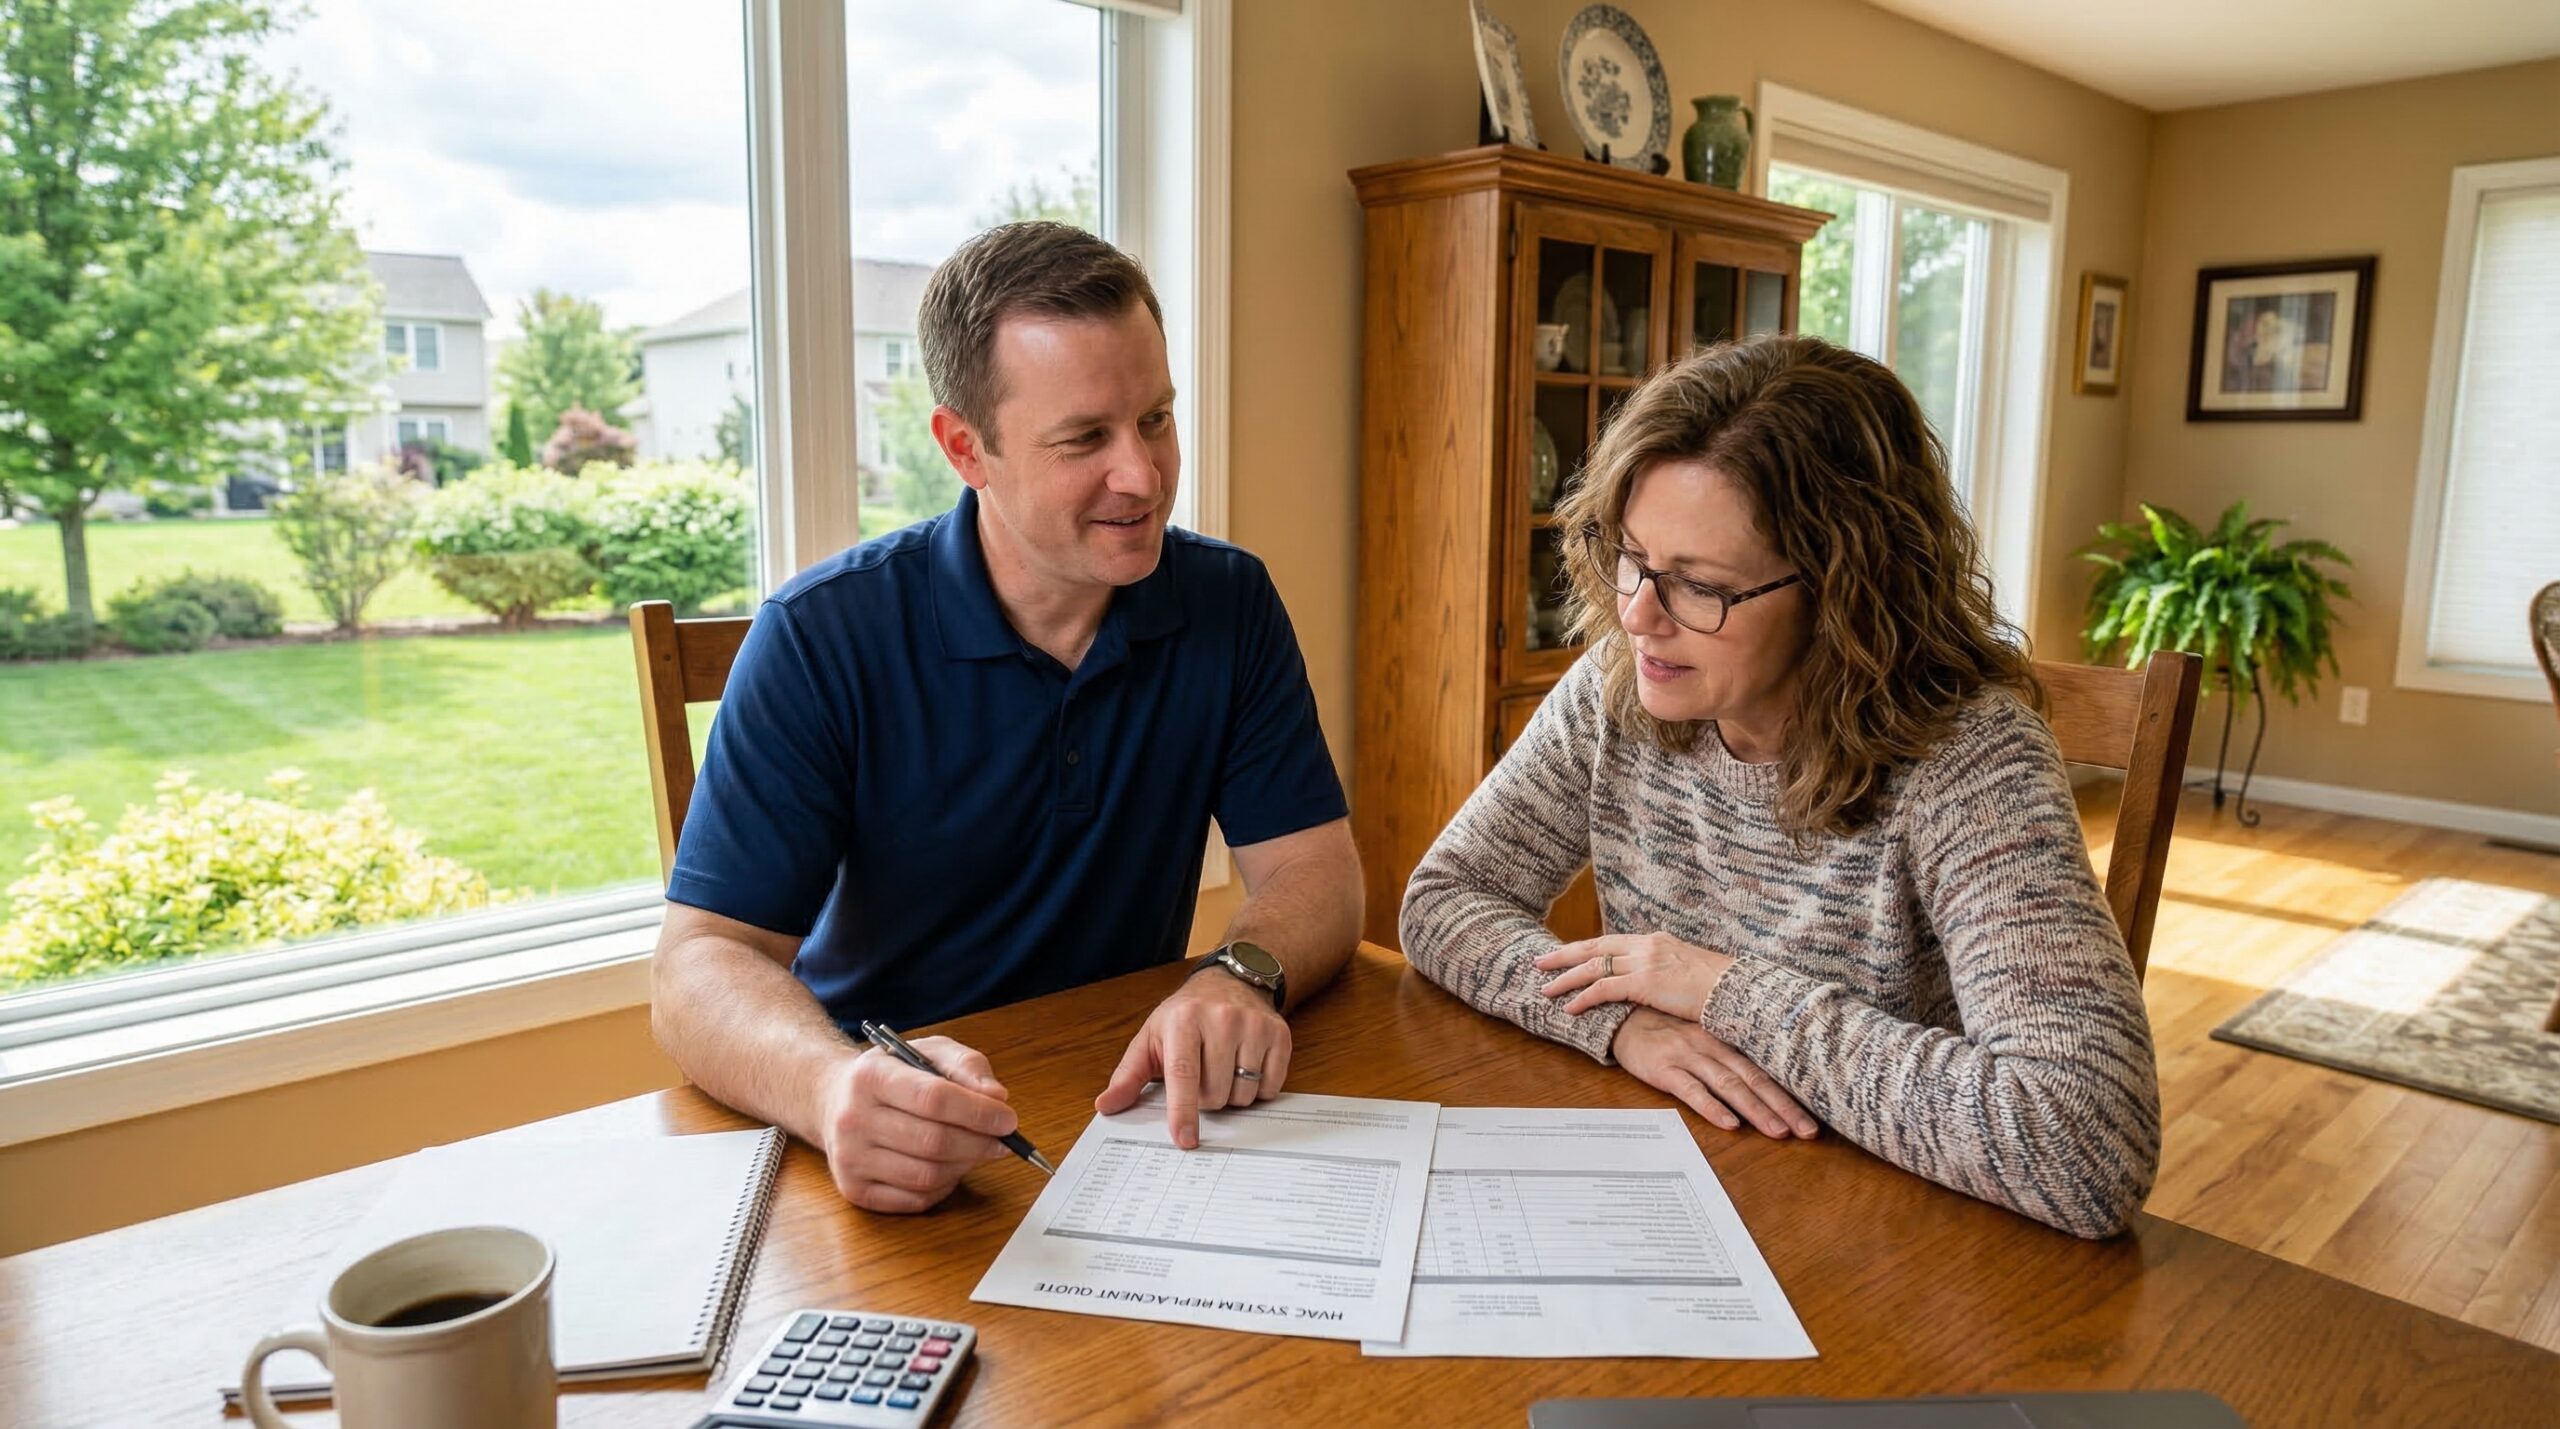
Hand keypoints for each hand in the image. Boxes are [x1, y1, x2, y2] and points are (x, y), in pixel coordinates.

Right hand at [816, 1036, 1017, 1212]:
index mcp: (871, 1076)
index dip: (978, 1112)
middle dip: (979, 1143)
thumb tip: (997, 1098)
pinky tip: (950, 1168)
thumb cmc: (892, 1075)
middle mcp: (853, 1119)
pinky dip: (944, 1187)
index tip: (1008, 1119)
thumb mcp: (928, 1053)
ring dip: (965, 1166)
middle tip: (1002, 1140)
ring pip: (926, 1175)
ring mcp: (850, 1159)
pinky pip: (915, 1200)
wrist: (833, 1100)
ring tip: (976, 1150)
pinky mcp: (854, 1190)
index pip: (933, 1098)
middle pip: (932, 1141)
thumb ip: (967, 1067)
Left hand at [1095, 967, 1291, 1148]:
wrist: (1230, 982)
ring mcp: (1254, 1025)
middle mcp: (1222, 1019)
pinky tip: (1246, 1066)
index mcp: (1184, 1021)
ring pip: (1244, 1095)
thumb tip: (1106, 1106)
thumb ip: (1128, 1076)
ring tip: (1224, 1068)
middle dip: (1205, 1098)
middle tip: (1202, 1074)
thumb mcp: (1151, 1039)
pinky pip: (1270, 1087)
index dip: (1183, 1111)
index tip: (1185, 1140)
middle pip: (1215, 1093)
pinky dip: (1257, 1088)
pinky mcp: (1279, 1034)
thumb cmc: (1185, 1016)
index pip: (1183, 1075)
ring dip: (1232, 1095)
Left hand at [1535, 931, 1734, 1021]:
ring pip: (1592, 967)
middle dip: (1563, 955)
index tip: (1565, 953)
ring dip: (1565, 978)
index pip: (1610, 942)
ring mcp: (1644, 962)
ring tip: (1545, 989)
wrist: (1736, 990)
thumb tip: (1654, 982)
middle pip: (1593, 947)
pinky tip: (1569, 1008)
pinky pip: (1603, 989)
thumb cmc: (1718, 987)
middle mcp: (1645, 945)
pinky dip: (1582, 998)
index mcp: (1654, 941)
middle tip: (1540, 962)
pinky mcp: (1644, 982)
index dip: (1585, 948)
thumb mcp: (1686, 969)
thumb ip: (1664, 970)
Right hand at [1611, 1008, 1816, 1138]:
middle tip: (1808, 1132)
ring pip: (1729, 1086)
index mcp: (1723, 1040)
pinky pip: (1692, 1090)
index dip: (1788, 1095)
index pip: (1763, 1070)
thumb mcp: (1698, 1037)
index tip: (1812, 1118)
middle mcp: (1711, 1046)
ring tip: (1778, 1132)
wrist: (1618, 1016)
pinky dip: (1712, 1107)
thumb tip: (1757, 1086)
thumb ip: (1724, 1057)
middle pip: (1754, 1080)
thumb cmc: (1661, 1030)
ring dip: (1756, 1110)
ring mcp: (1688, 1056)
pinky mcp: (1664, 1068)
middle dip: (1783, 1107)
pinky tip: (1730, 1124)